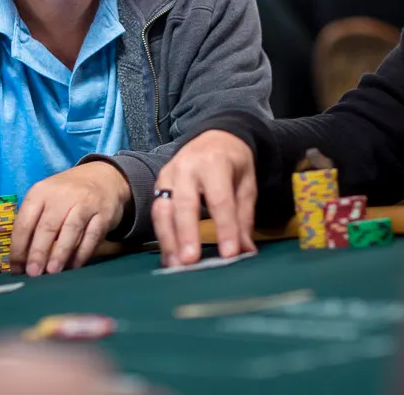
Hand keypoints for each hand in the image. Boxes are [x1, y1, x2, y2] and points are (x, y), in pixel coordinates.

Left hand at [11, 162, 130, 276]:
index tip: (16, 268)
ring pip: (70, 230)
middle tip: (32, 273)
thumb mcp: (46, 198)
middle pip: (47, 226)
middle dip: (38, 252)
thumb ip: (34, 223)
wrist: (104, 177)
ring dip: (60, 254)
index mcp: (41, 192)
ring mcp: (85, 203)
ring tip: (52, 272)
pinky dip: (82, 253)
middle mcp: (62, 195)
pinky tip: (74, 266)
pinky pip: (92, 236)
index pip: (25, 221)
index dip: (18, 246)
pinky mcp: (104, 214)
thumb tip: (21, 259)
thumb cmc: (67, 194)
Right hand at [152, 130, 256, 267]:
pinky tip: (170, 257)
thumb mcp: (246, 184)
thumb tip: (246, 251)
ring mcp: (168, 174)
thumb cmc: (233, 163)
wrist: (213, 137)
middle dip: (187, 234)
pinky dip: (163, 237)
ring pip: (163, 209)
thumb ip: (244, 218)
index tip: (230, 254)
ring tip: (176, 266)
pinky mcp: (158, 184)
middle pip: (184, 203)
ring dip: (168, 240)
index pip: (219, 199)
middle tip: (190, 261)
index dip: (225, 227)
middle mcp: (187, 167)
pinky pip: (157, 213)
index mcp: (214, 162)